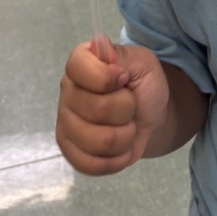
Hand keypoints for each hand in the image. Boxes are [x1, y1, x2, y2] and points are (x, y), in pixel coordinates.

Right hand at [56, 36, 169, 175]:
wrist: (150, 116)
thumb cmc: (144, 85)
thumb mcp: (142, 62)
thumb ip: (122, 55)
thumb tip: (101, 51)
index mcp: (80, 63)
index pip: (78, 68)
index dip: (106, 77)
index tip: (124, 78)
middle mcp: (67, 92)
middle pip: (97, 108)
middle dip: (127, 108)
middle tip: (130, 103)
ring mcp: (66, 123)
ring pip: (98, 140)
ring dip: (125, 135)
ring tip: (127, 125)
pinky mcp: (70, 152)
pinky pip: (93, 164)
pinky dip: (117, 158)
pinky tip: (120, 146)